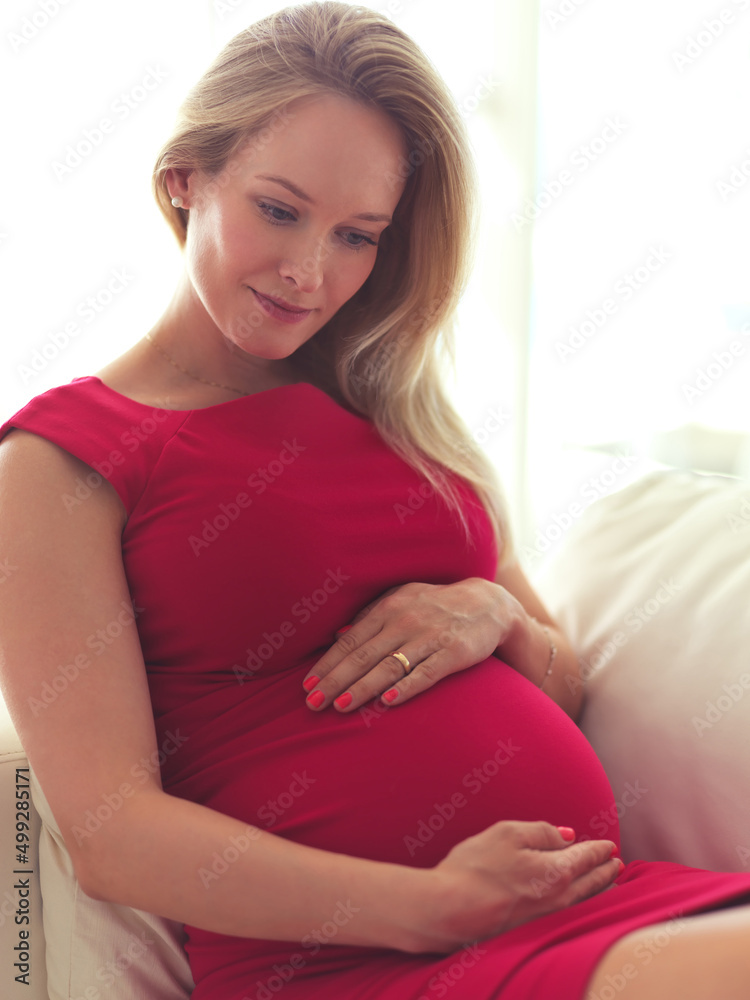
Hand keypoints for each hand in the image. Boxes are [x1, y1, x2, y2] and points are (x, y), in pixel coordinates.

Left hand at [302, 578, 521, 711]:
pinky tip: (388, 702)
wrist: (488, 603)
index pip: (350, 640)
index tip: (307, 685)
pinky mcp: (453, 652)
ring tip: (341, 706)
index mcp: (388, 609)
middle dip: (335, 680)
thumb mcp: (402, 600)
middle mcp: (405, 621)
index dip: (328, 664)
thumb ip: (371, 617)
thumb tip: (337, 635)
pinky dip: (406, 687)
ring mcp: (429, 637)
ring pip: (389, 666)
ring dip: (362, 688)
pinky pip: (426, 673)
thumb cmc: (436, 605)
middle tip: (313, 703)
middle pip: (363, 655)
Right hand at [410, 821, 621, 952]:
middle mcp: (558, 899)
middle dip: (606, 871)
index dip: (600, 849)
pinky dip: (582, 904)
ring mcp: (547, 919)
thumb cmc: (475, 868)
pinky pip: (569, 914)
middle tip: (616, 864)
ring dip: (598, 890)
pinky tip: (577, 902)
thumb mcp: (507, 834)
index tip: (609, 846)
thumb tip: (567, 837)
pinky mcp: (534, 931)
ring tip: (607, 884)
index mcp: (556, 871)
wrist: (450, 911)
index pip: (587, 857)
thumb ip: (541, 832)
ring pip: (583, 902)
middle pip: (591, 883)